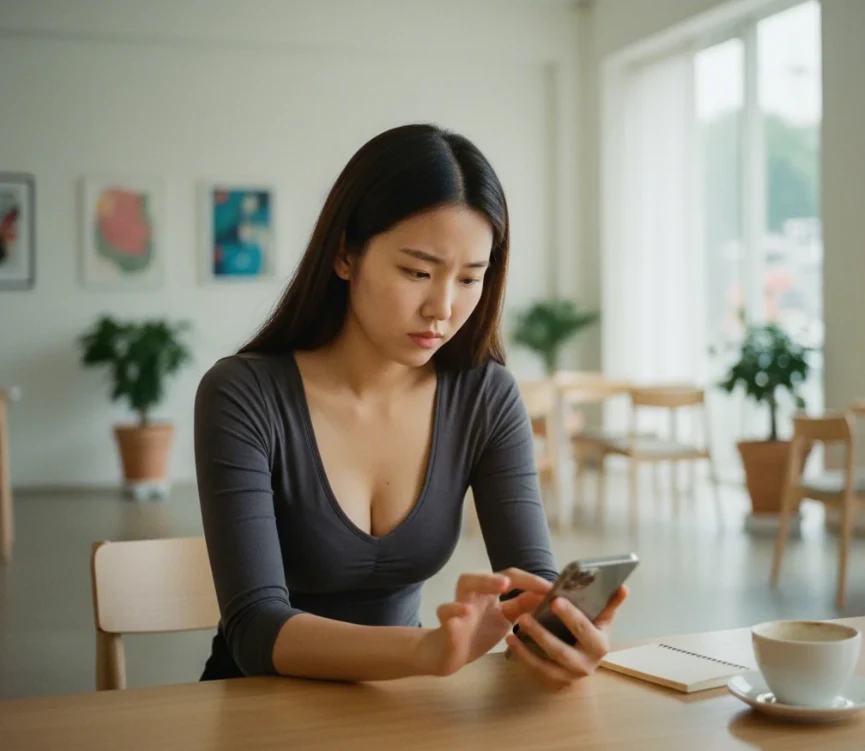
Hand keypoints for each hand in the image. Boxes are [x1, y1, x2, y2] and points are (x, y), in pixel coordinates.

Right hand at [419, 568, 552, 676]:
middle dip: (499, 575)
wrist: (450, 653)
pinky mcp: (447, 621)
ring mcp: (460, 605)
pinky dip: (453, 610)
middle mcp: (476, 593)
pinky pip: (445, 611)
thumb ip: (522, 606)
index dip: (530, 580)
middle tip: (509, 583)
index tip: (552, 588)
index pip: (510, 577)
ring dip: (481, 582)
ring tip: (497, 587)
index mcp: (490, 592)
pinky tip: (463, 613)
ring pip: (465, 583)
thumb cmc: (478, 632)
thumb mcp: (505, 619)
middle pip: (485, 573)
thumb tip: (549, 596)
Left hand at [504, 586, 628, 689]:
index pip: (584, 629)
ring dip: (526, 650)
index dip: (570, 616)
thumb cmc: (590, 630)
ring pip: (546, 666)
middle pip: (561, 651)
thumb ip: (610, 603)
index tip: (553, 600)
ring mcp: (570, 677)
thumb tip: (623, 587)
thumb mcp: (601, 618)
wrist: (584, 655)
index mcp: (599, 645)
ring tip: (512, 632)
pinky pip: (537, 672)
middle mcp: (586, 665)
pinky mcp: (555, 683)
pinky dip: (523, 658)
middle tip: (524, 616)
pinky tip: (511, 643)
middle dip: (541, 634)